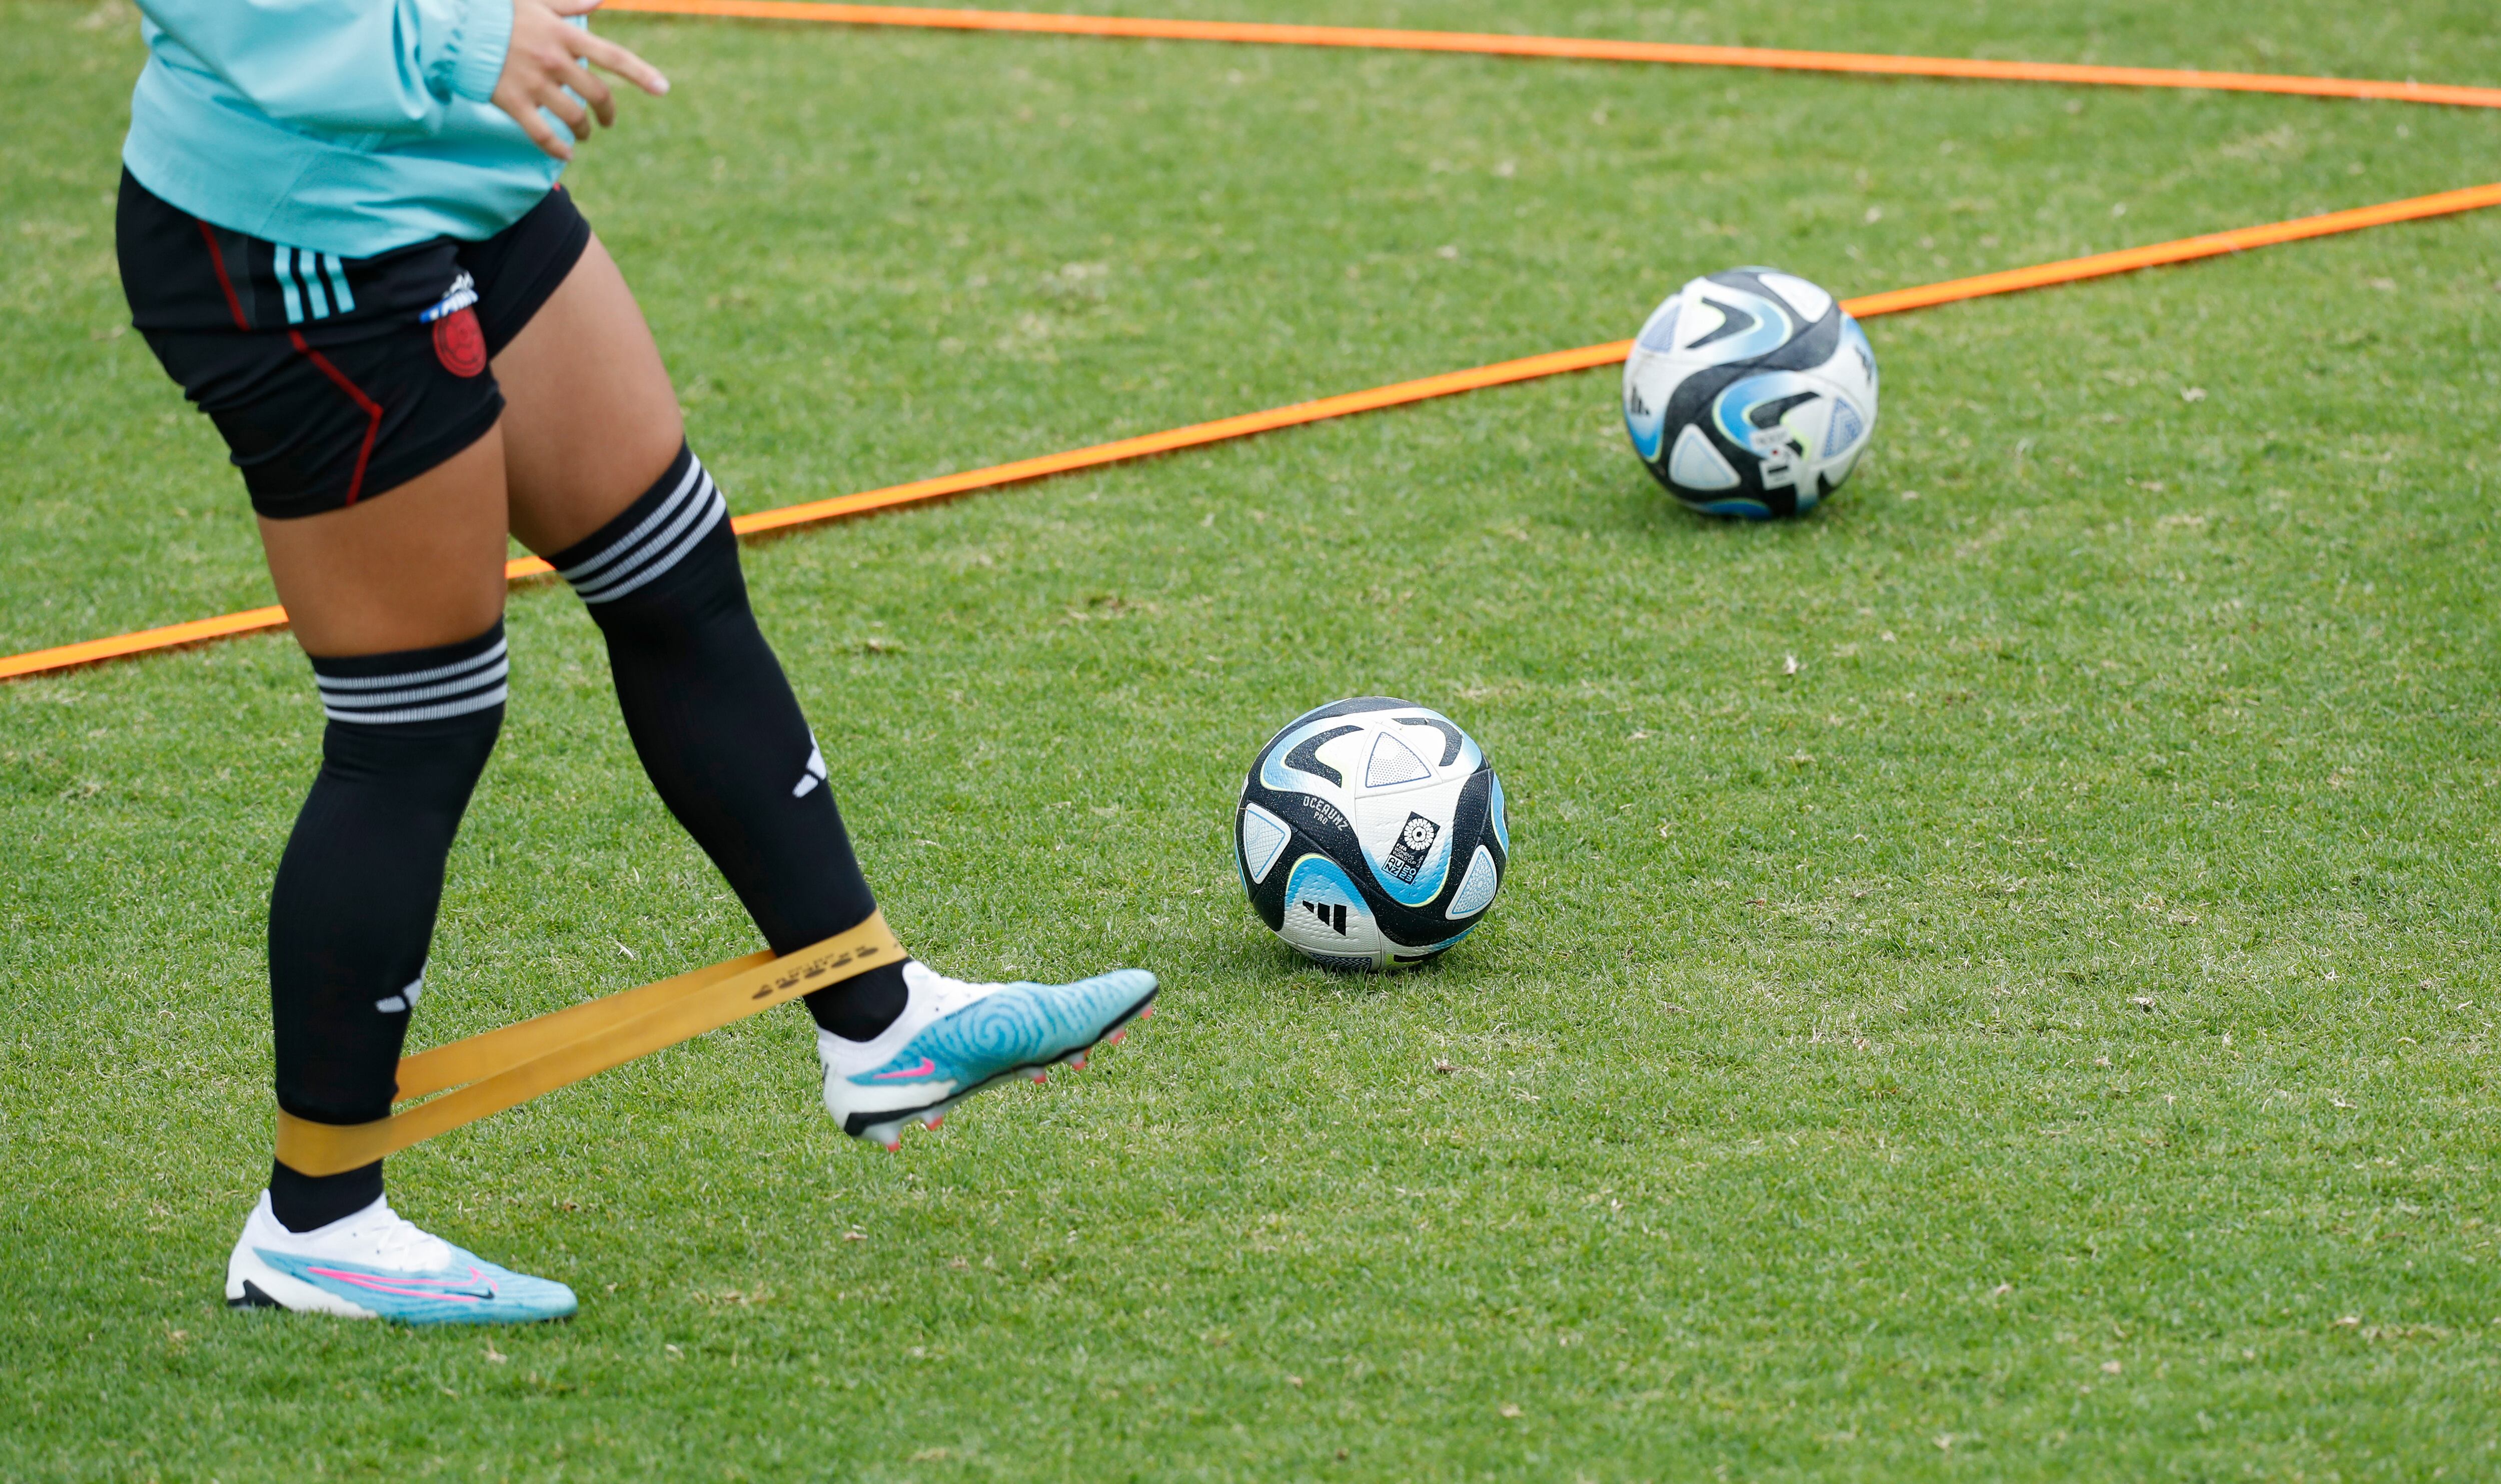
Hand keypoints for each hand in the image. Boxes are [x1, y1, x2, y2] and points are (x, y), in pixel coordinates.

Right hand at [491, 0, 669, 161]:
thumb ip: (570, 4)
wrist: (455, 29)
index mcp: (564, 35)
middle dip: (608, 112)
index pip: (613, 56)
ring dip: (584, 129)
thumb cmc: (499, 13)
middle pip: (597, 94)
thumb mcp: (536, 3)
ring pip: (573, 116)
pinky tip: (566, 153)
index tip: (663, 89)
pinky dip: (558, 148)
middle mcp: (555, 60)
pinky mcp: (514, 102)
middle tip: (608, 120)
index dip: (641, 73)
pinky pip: (542, 134)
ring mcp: (535, 83)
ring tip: (584, 133)